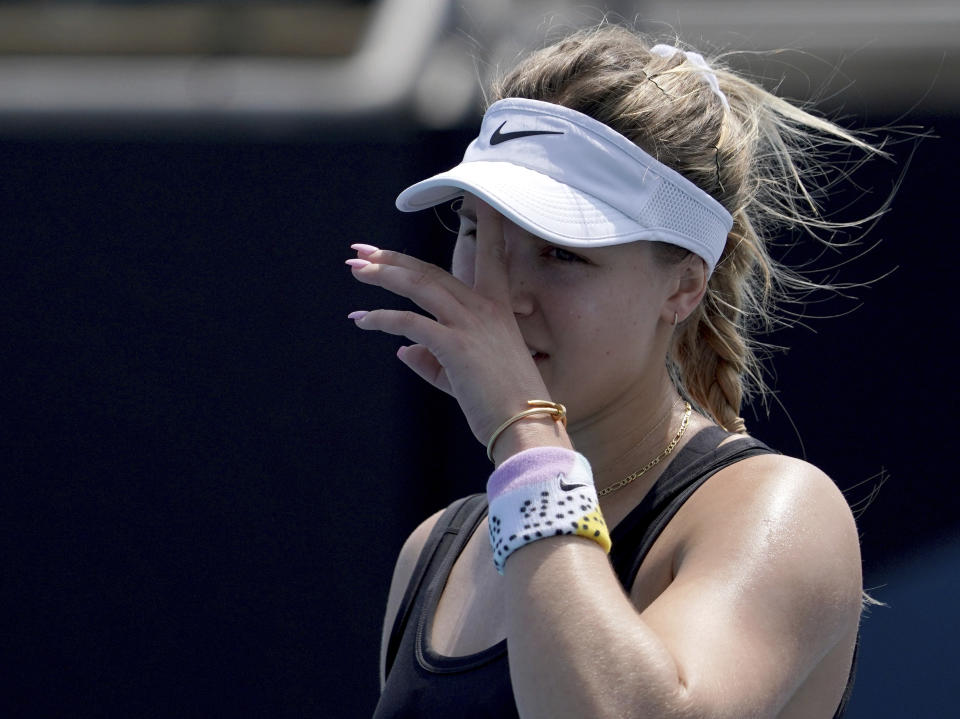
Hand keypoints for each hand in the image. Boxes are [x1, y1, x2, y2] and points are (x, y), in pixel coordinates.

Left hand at [346, 202, 550, 446]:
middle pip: (433, 271)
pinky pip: (409, 322)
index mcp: (499, 311)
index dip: (485, 226)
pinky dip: (382, 318)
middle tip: (362, 250)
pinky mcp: (455, 345)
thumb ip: (433, 361)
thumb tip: (403, 349)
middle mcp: (486, 310)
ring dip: (384, 274)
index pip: (490, 258)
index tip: (475, 196)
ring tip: (355, 269)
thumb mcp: (465, 378)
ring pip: (420, 285)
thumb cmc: (503, 406)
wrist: (525, 428)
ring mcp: (471, 324)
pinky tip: (362, 320)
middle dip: (395, 259)